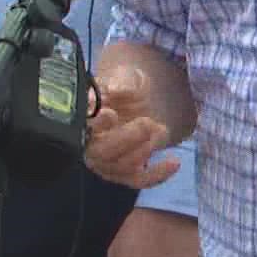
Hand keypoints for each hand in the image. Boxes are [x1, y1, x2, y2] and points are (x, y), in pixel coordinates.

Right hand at [85, 66, 179, 189]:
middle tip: (146, 122)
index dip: (95, 125)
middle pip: (101, 153)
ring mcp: (106, 163)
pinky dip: (158, 174)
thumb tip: (115, 88)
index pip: (81, 127)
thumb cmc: (123, 86)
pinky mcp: (125, 173)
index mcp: (82, 119)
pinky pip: (139, 180)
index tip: (110, 114)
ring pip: (122, 167)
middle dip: (126, 139)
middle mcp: (89, 145)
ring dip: (145, 149)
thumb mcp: (123, 76)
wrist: (133, 99)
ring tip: (158, 127)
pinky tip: (174, 162)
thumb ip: (120, 81)